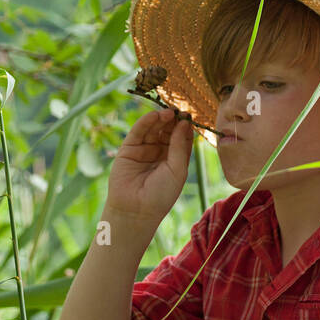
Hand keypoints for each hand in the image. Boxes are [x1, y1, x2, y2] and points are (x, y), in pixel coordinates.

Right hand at [106, 107, 193, 224]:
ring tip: (169, 112)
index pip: (181, 138)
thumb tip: (184, 123)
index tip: (190, 115)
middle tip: (180, 109)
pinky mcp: (129, 148)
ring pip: (154, 129)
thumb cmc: (161, 195)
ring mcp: (144, 150)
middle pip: (167, 131)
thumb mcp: (177, 170)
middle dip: (174, 120)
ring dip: (161, 119)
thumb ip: (179, 146)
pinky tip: (155, 115)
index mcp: (174, 160)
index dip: (185, 127)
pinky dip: (146, 122)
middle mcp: (159, 153)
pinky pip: (138, 132)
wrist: (136, 209)